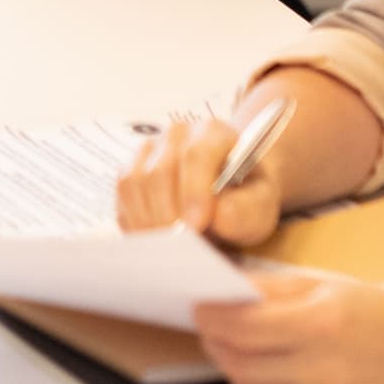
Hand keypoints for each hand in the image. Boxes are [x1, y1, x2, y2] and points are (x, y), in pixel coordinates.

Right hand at [117, 108, 284, 248]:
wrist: (229, 193)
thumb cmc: (246, 198)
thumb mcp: (260, 207)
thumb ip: (246, 211)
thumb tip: (218, 217)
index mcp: (214, 133)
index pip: (196, 155)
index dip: (193, 191)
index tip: (196, 226)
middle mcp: (176, 134)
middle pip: (160, 171)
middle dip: (168, 214)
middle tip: (179, 248)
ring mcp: (150, 150)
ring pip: (135, 182)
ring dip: (148, 220)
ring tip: (167, 250)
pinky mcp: (131, 169)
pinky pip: (122, 196)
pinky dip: (135, 222)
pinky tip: (154, 241)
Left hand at [191, 270, 383, 383]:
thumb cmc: (368, 314)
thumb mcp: (320, 284)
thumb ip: (266, 289)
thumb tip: (218, 292)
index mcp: (323, 325)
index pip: (243, 327)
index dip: (212, 316)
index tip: (198, 307)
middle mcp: (325, 371)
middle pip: (239, 361)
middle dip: (216, 341)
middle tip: (212, 326)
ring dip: (235, 367)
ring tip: (243, 348)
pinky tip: (272, 373)